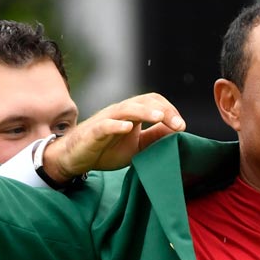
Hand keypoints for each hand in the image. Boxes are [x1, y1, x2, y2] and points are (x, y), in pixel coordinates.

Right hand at [43, 93, 185, 181]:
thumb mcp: (137, 146)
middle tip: (179, 125)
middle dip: (164, 111)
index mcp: (132, 114)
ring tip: (159, 117)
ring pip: (127, 109)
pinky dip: (116, 125)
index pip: (154, 102)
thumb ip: (155, 138)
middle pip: (144, 101)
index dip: (170, 110)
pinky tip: (128, 127)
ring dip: (144, 112)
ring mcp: (107, 120)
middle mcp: (121, 112)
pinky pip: (105, 125)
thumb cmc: (106, 150)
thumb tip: (177, 132)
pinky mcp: (94, 132)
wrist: (76, 158)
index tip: (182, 127)